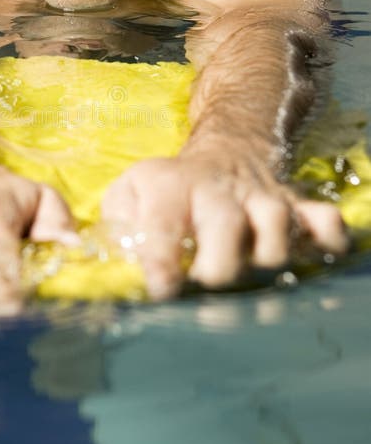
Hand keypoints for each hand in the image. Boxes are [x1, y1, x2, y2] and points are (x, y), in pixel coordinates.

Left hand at [101, 147, 347, 299]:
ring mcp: (261, 198)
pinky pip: (323, 222)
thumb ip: (117, 227)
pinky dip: (326, 242)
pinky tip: (315, 255)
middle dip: (217, 266)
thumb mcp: (128, 194)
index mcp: (171, 186)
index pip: (163, 223)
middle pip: (226, 226)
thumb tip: (119, 263)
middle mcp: (219, 190)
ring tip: (250, 269)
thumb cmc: (168, 189)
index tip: (163, 289)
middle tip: (208, 284)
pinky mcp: (295, 208)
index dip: (162, 261)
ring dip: (265, 257)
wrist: (224, 153)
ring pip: (276, 228)